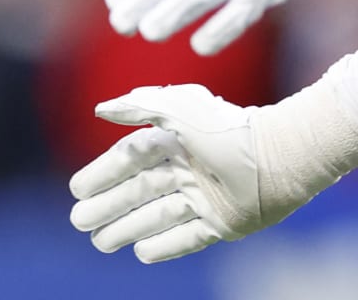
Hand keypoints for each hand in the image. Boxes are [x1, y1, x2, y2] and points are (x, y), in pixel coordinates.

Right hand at [69, 85, 271, 262]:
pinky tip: (141, 253)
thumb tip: (99, 111)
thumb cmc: (227, 128)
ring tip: (100, 242)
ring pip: (157, 216)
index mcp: (173, 140)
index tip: (76, 190)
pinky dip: (165, 245)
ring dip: (128, 228)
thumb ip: (137, 105)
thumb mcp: (177, 107)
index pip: (128, 160)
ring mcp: (204, 198)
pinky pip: (188, 237)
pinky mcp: (224, 222)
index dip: (101, 174)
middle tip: (79, 221)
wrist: (281, 156)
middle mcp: (186, 170)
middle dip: (107, 206)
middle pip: (138, 191)